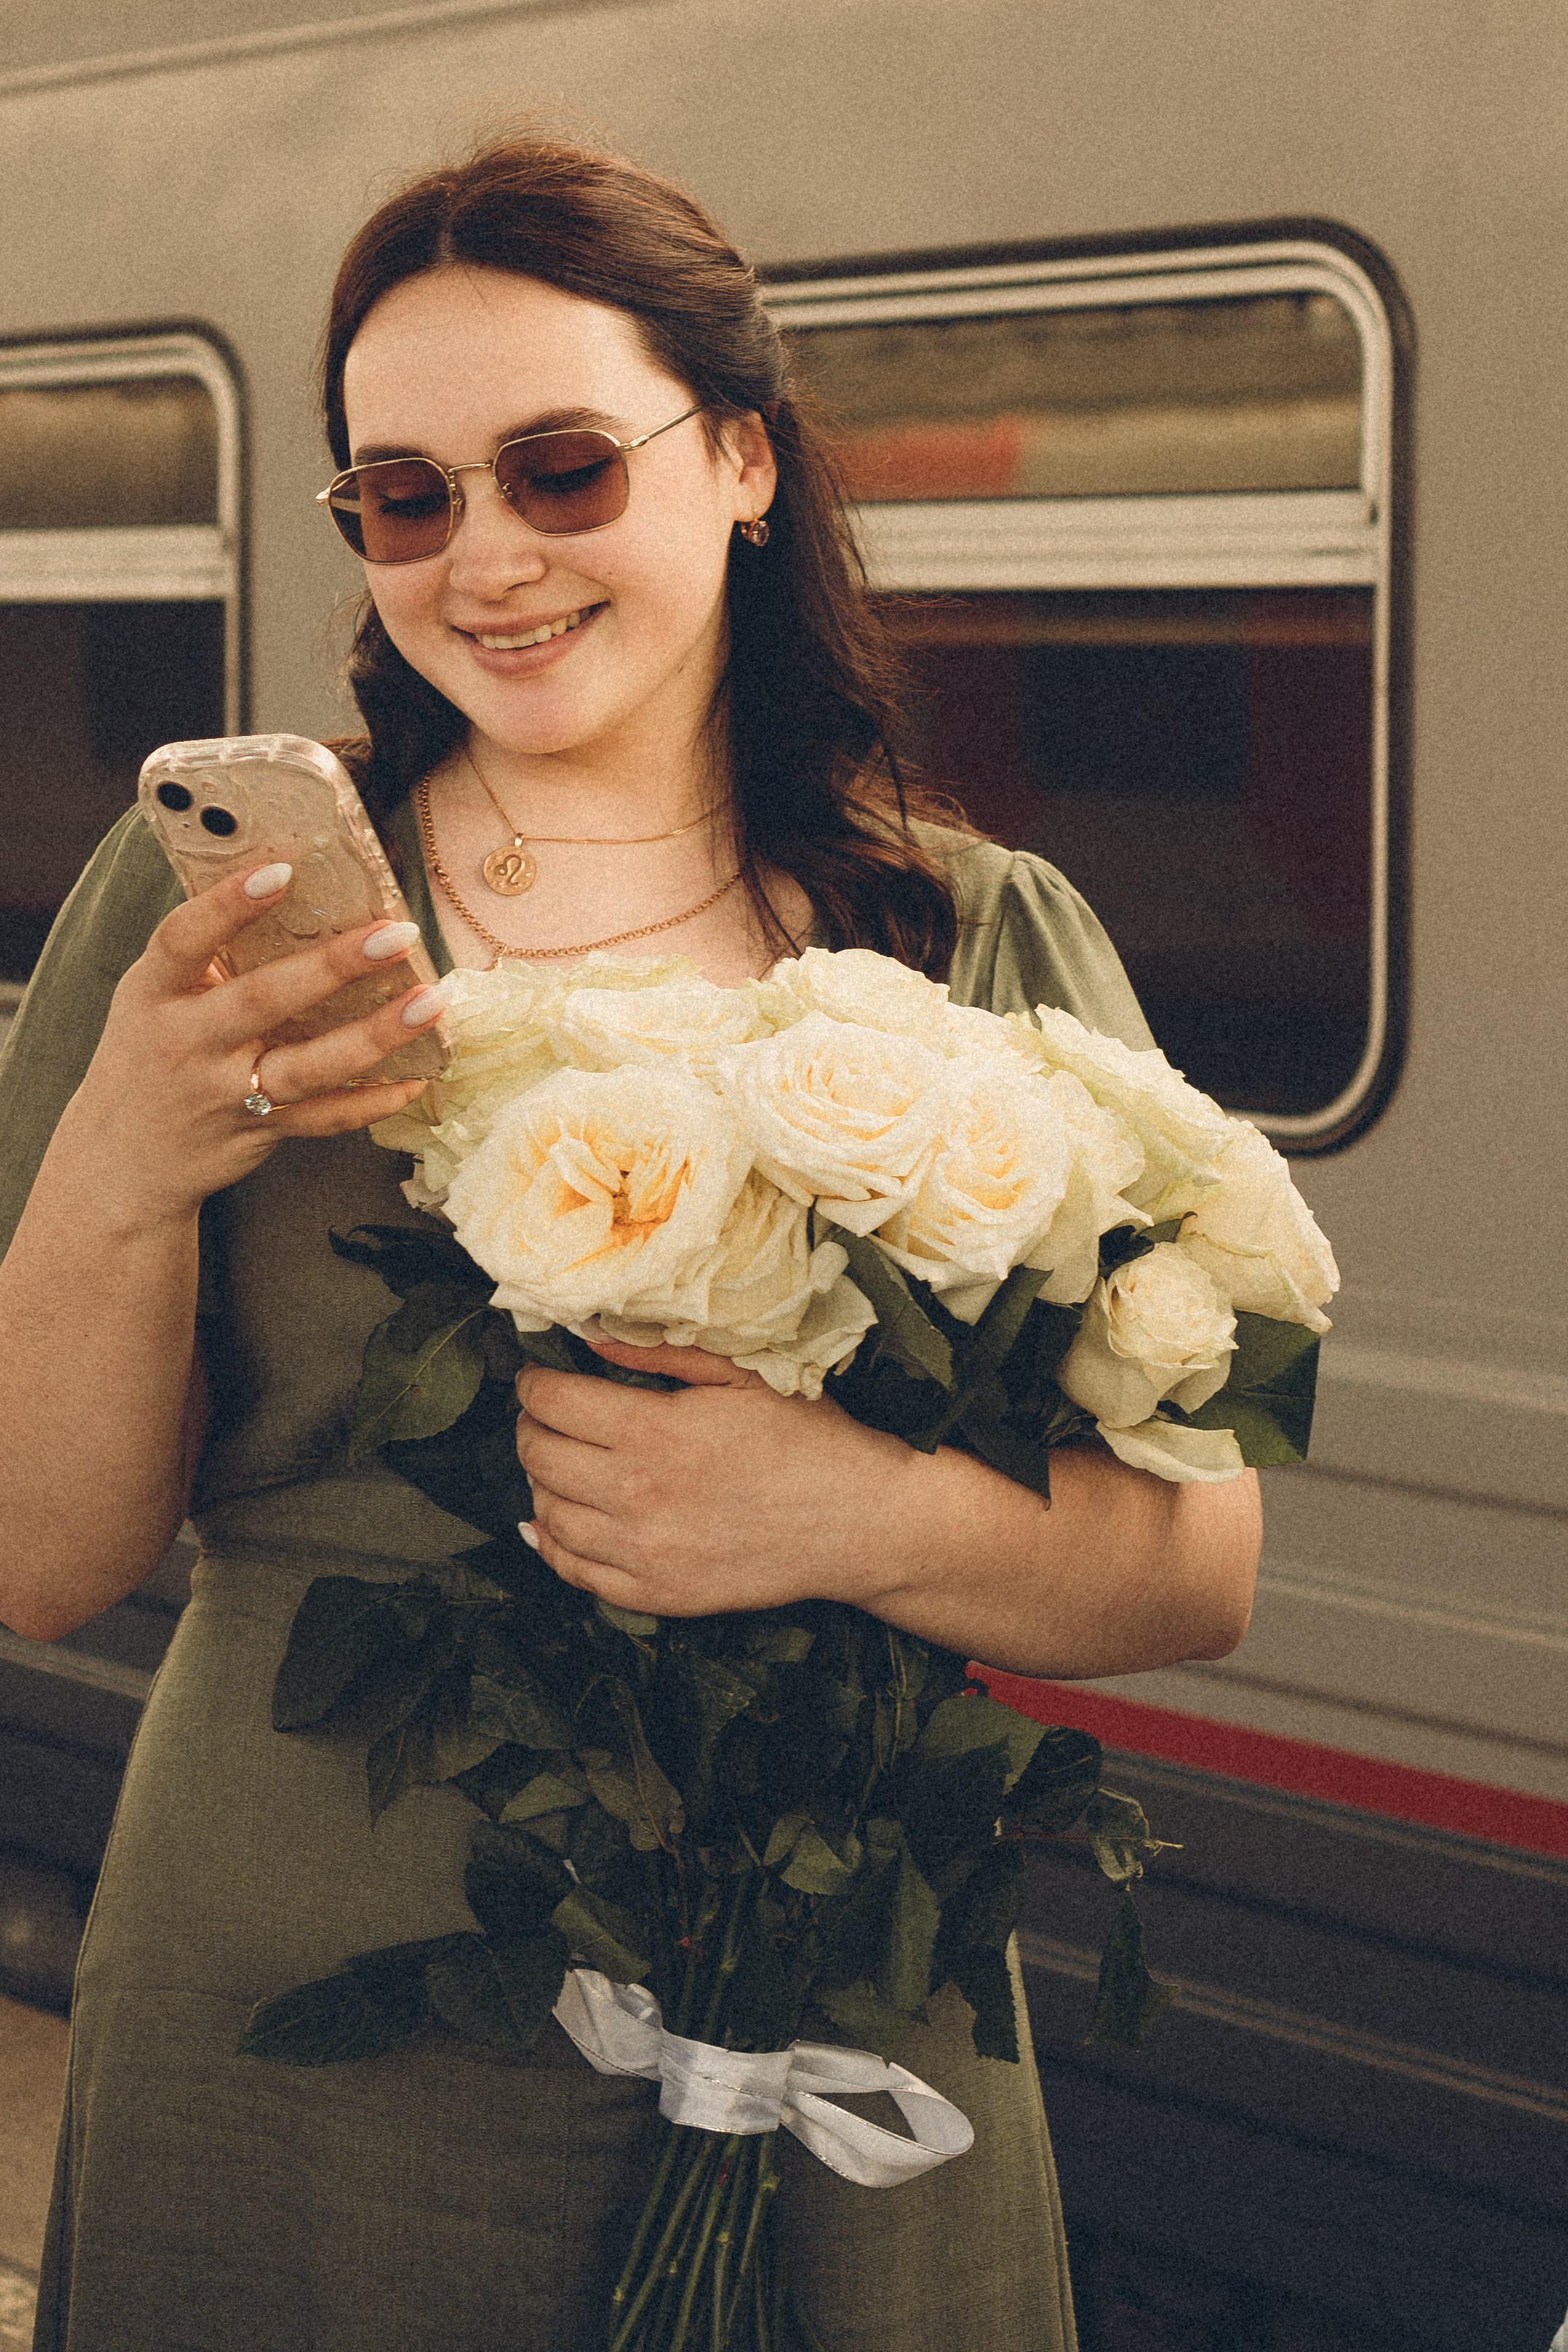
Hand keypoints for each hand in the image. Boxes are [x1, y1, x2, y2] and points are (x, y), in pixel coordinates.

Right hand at [67, 865, 443, 1230]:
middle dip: (333, 966)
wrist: (124, 1161)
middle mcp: (187, 1042)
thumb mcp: (155, 998)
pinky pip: (323, 1118)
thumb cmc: (152, 1054)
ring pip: (307, 1066)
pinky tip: (416, 1080)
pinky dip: (371, 1103)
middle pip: (264, 999)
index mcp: (154, 993)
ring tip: (428, 1004)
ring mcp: (224, 1092)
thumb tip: (290, 885)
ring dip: (374, 1035)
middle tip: (395, 936)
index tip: (281, 871)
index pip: (183, 939)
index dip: (228, 904)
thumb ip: (207, 955)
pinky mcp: (258, 1130)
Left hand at [515, 1330, 922, 1616]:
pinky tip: (559, 1521)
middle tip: (549, 1414)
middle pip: (538, 1456)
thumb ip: (658, 1352)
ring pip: (547, 1514)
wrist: (860, 1522)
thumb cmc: (809, 1439)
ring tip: (563, 1461)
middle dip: (532, 1426)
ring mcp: (643, 1553)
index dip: (535, 1382)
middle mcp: (636, 1496)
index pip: (551, 1402)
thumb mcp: (740, 1375)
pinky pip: (574, 1571)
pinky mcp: (657, 1594)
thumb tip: (585, 1334)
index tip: (541, 1376)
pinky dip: (554, 1543)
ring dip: (543, 1482)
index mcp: (654, 1433)